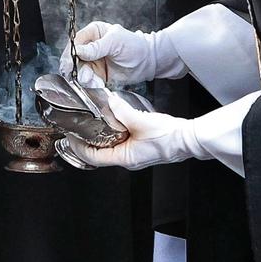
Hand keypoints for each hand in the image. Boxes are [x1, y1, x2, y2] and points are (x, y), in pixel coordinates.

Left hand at [57, 93, 199, 169]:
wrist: (189, 140)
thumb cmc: (169, 137)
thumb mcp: (141, 121)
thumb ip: (122, 111)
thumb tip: (109, 101)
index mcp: (125, 158)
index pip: (93, 157)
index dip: (79, 147)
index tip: (71, 136)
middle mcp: (128, 160)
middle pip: (100, 155)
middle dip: (87, 142)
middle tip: (78, 129)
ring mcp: (135, 155)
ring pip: (111, 149)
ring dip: (100, 138)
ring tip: (92, 125)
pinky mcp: (141, 149)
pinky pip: (121, 144)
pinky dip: (113, 135)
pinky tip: (114, 123)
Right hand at [65, 20, 184, 86]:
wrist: (147, 62)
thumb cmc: (134, 46)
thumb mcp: (115, 42)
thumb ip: (96, 47)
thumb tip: (78, 51)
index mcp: (93, 33)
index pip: (75, 42)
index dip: (70, 53)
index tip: (69, 63)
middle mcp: (90, 46)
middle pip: (74, 58)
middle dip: (76, 68)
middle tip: (80, 76)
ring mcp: (93, 61)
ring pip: (79, 70)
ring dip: (84, 77)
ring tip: (92, 81)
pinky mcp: (97, 74)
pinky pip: (88, 80)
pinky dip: (91, 83)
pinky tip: (98, 84)